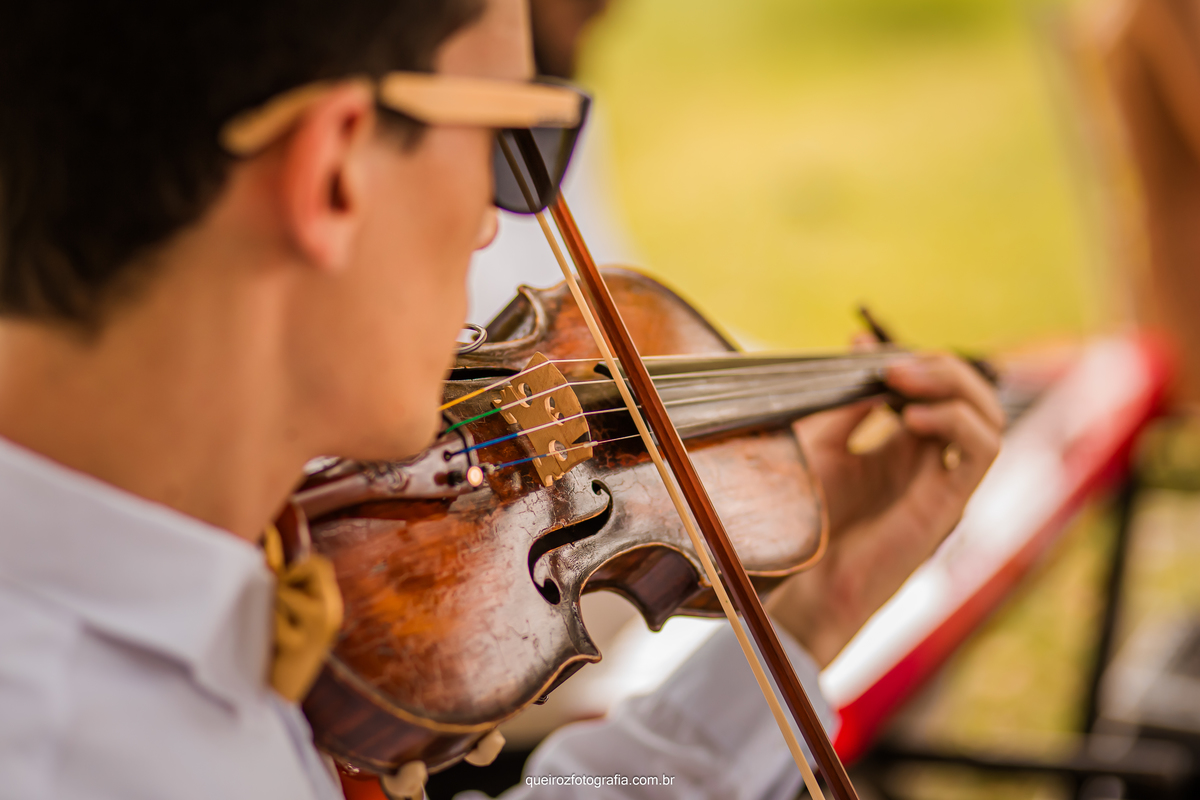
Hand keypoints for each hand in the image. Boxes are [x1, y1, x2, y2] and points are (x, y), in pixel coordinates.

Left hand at [766, 352, 1003, 666]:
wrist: (805, 586)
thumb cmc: (810, 523)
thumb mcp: (821, 444)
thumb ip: (847, 402)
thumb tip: (863, 350)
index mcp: (902, 448)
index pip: (932, 387)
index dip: (907, 358)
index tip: (859, 343)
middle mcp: (931, 463)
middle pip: (969, 396)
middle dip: (937, 366)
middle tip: (891, 361)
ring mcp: (944, 484)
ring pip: (988, 418)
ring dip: (954, 386)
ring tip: (902, 379)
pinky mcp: (949, 505)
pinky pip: (981, 452)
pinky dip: (956, 422)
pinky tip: (911, 415)